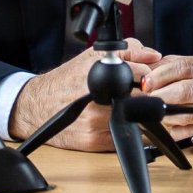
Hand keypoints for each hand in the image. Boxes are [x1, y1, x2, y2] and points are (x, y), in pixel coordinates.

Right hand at [7, 38, 160, 150]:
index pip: (142, 74)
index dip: (151, 76)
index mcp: (99, 73)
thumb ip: (128, 50)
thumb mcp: (93, 56)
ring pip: (138, 120)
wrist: (38, 106)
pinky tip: (125, 121)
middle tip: (146, 93)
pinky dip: (133, 130)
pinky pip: (127, 137)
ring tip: (134, 107)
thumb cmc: (67, 80)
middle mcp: (97, 98)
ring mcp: (97, 122)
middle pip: (143, 99)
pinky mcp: (95, 142)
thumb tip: (154, 55)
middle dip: (149, 96)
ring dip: (142, 114)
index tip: (150, 78)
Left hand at [141, 55, 192, 140]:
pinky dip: (176, 132)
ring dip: (165, 115)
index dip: (163, 74)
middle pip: (187, 90)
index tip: (145, 80)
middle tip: (143, 98)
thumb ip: (182, 65)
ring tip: (148, 113)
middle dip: (161, 95)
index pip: (186, 67)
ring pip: (189, 113)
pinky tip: (164, 129)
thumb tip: (153, 67)